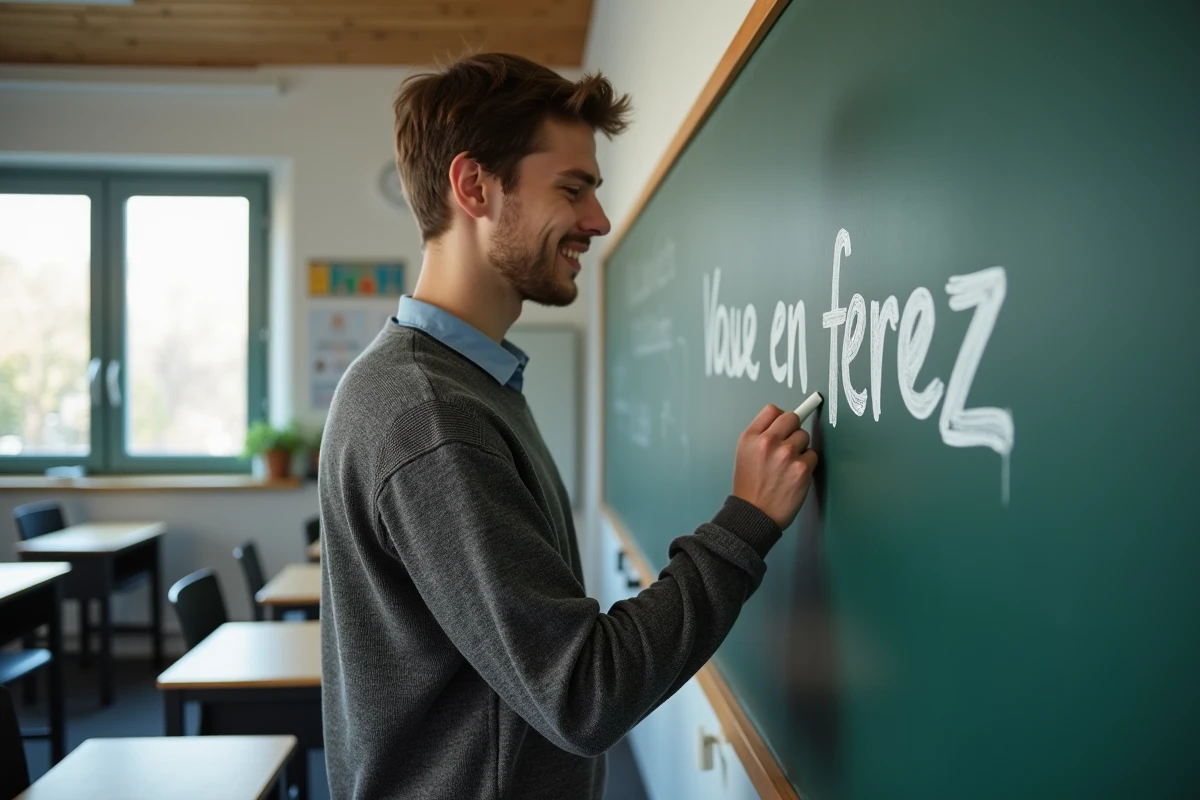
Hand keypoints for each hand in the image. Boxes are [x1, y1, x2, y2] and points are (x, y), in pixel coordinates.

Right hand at [732, 404, 818, 529]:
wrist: (754, 514)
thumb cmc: (750, 487)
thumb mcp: (744, 454)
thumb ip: (760, 434)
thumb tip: (784, 420)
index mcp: (751, 437)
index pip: (772, 410)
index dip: (780, 418)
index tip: (786, 423)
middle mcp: (768, 442)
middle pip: (792, 418)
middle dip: (793, 430)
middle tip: (787, 447)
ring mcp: (786, 454)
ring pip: (804, 436)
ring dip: (800, 448)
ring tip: (787, 465)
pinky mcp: (802, 468)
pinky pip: (812, 455)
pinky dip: (806, 464)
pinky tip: (794, 475)